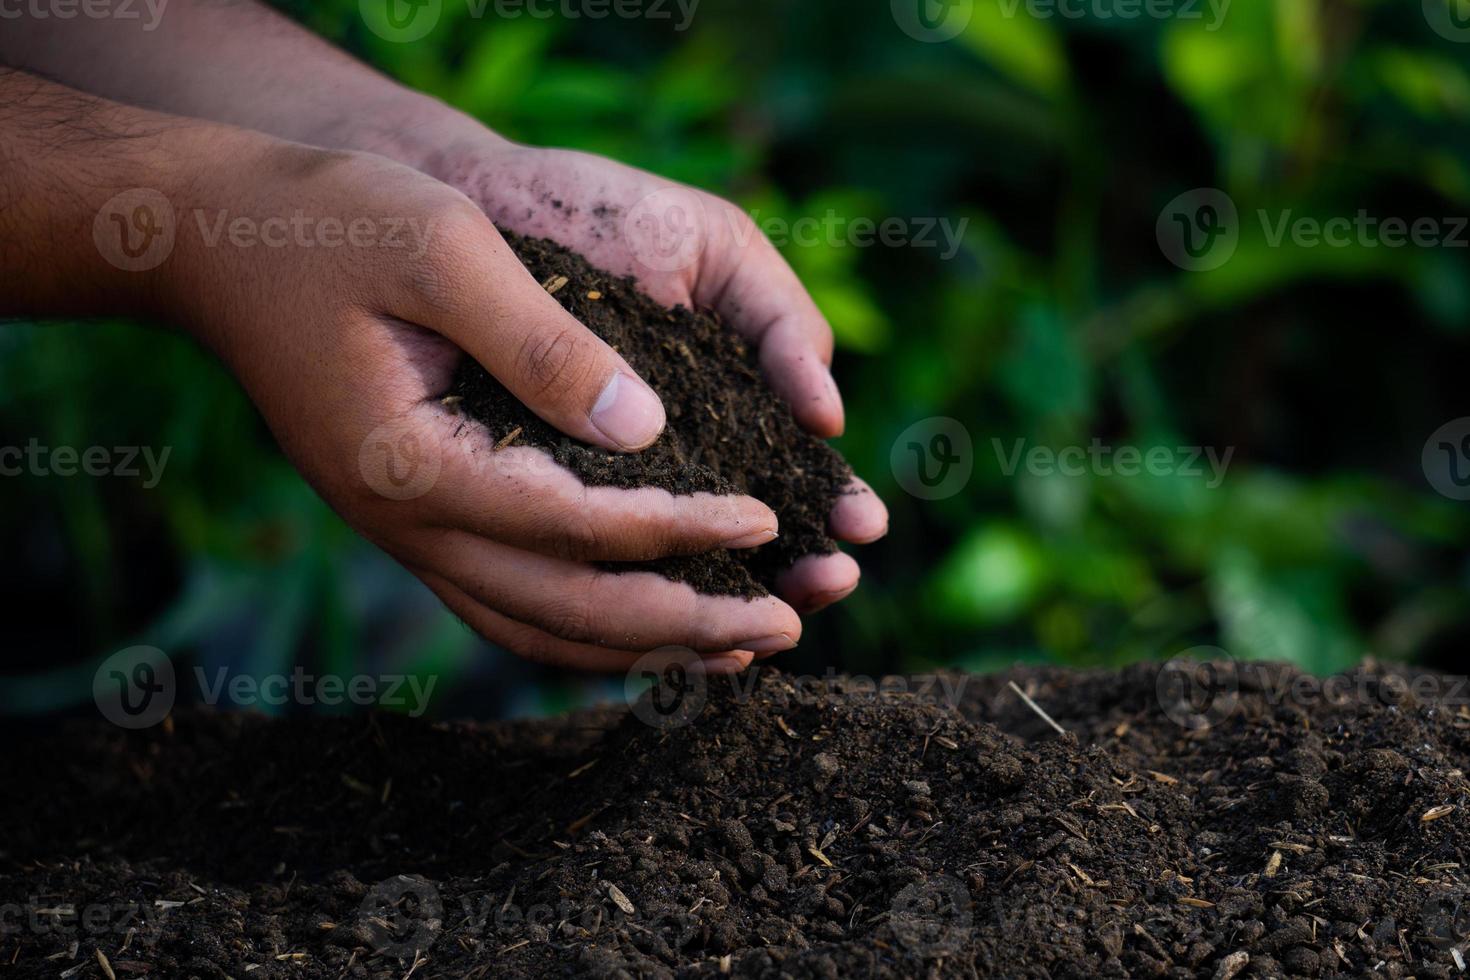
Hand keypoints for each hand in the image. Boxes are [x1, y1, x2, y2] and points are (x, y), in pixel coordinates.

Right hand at [174, 137, 808, 671]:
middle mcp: (409, 525)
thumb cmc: (331, 226)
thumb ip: (542, 344)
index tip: (768, 516)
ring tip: (739, 649)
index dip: (683, 527)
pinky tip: (646, 629)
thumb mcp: (444, 251)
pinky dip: (587, 629)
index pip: (580, 525)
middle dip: (688, 621)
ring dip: (645, 648)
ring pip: (540, 629)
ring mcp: (405, 535)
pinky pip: (510, 606)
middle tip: (788, 621)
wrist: (219, 244)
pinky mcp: (414, 522)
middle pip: (569, 610)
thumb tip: (647, 428)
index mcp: (417, 466)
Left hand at [418, 138, 889, 613]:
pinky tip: (667, 625)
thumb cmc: (602, 215)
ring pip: (678, 570)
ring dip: (729, 601)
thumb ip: (782, 323)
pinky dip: (626, 596)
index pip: (793, 476)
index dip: (832, 505)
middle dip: (798, 570)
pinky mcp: (534, 501)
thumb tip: (829, 421)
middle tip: (830, 583)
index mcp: (727, 402)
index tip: (862, 525)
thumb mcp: (716, 252)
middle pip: (749, 541)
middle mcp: (671, 459)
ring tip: (772, 621)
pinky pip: (587, 565)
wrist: (472, 197)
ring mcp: (604, 487)